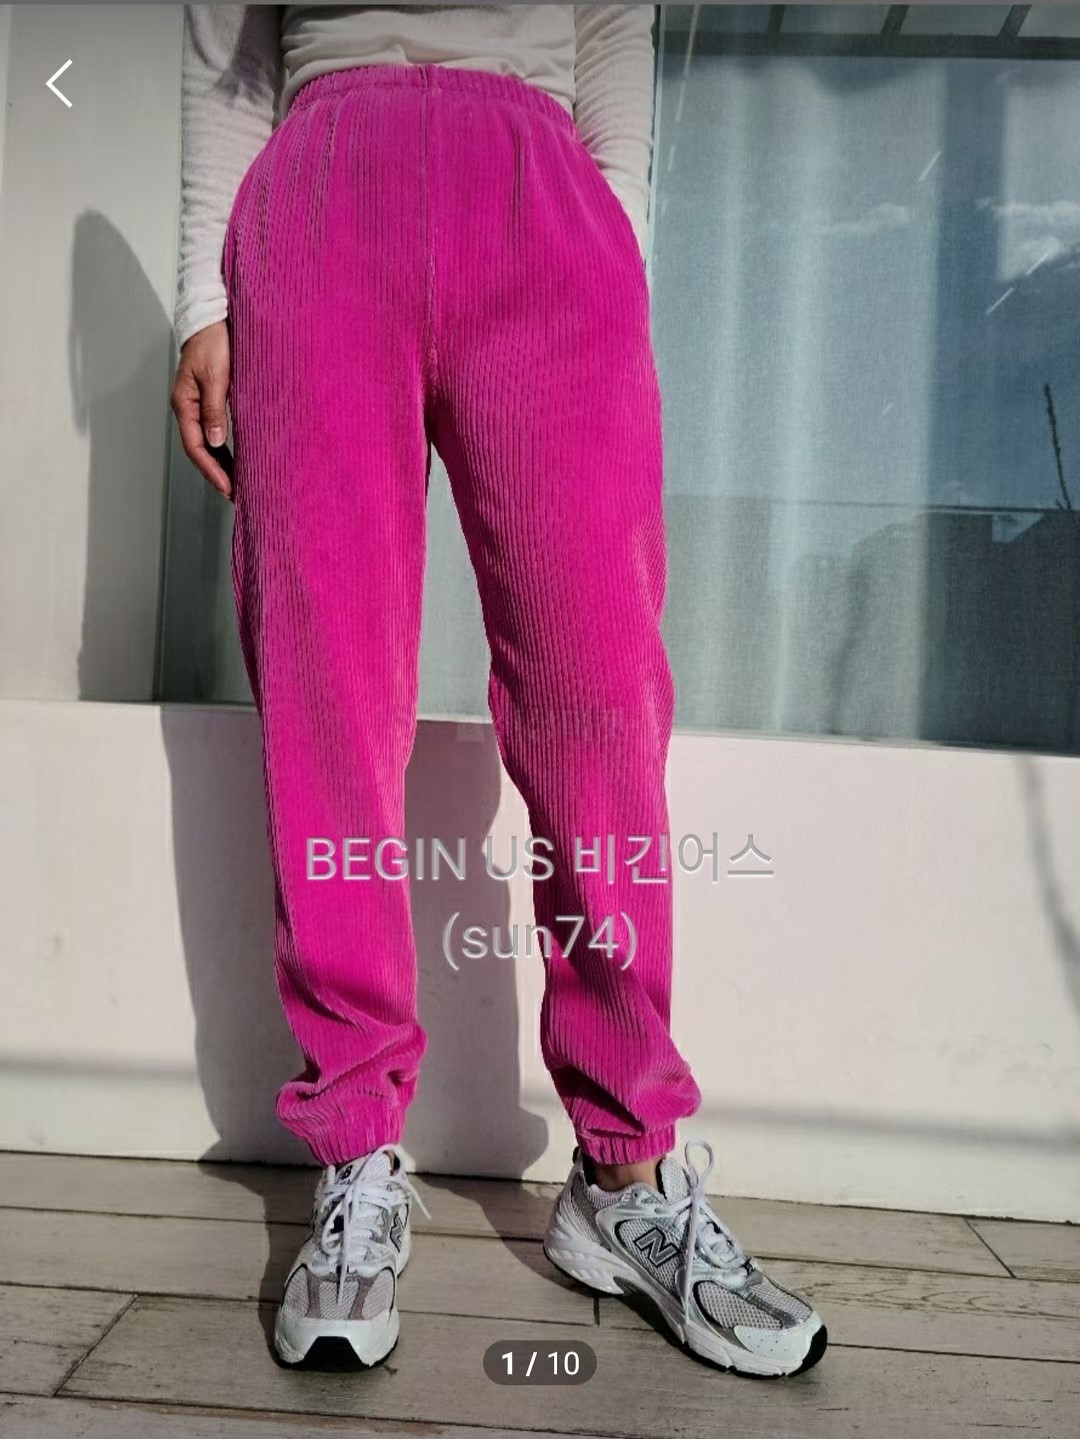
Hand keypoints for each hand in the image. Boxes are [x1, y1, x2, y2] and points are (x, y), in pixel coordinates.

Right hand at [171, 320, 233, 499]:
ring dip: (220, 464)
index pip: (195, 446)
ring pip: (207, 443)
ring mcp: (197, 405)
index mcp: (185, 403)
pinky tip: (235, 459)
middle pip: (200, 450)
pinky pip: (213, 431)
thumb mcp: (216, 376)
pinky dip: (224, 448)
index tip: (227, 487)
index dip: (211, 470)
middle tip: (234, 494)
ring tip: (236, 484)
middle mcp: (188, 408)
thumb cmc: (213, 342)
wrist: (213, 319)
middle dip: (216, 473)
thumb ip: (215, 409)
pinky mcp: (209, 401)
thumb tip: (215, 440)